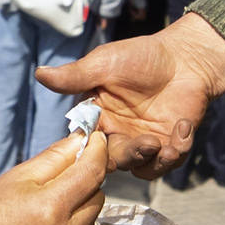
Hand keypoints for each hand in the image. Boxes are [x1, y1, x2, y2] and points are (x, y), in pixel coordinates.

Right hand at [39, 13, 224, 172]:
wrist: (186, 57)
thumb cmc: (141, 56)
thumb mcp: (103, 64)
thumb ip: (74, 76)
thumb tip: (38, 73)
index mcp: (98, 119)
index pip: (85, 143)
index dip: (89, 150)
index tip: (100, 143)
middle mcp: (118, 135)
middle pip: (114, 161)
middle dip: (129, 155)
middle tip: (146, 143)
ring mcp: (145, 142)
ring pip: (141, 168)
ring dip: (154, 160)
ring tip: (167, 145)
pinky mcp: (171, 146)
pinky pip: (169, 162)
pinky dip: (178, 150)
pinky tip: (184, 125)